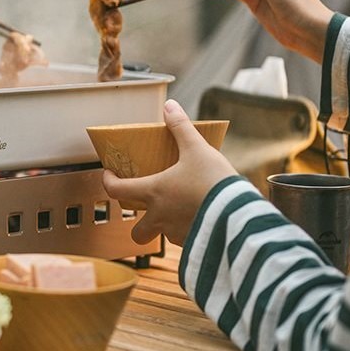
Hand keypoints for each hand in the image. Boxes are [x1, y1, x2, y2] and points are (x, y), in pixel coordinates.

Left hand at [102, 100, 236, 245]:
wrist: (240, 215)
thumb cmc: (214, 181)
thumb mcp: (197, 149)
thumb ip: (181, 127)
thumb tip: (169, 106)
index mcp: (154, 192)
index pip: (116, 191)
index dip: (108, 183)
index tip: (110, 176)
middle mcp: (160, 217)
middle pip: (137, 233)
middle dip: (138, 225)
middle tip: (146, 211)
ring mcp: (177, 234)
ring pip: (162, 236)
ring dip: (166, 226)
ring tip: (180, 212)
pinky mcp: (195, 245)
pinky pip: (185, 241)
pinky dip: (188, 232)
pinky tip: (201, 219)